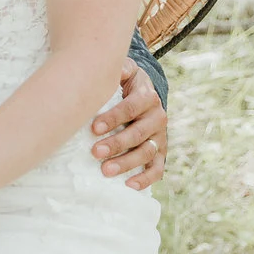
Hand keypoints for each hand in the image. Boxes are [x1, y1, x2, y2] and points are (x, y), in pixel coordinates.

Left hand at [91, 59, 167, 189]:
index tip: (93, 128)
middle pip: (138, 133)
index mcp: (147, 96)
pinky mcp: (160, 151)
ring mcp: (159, 136)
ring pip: (146, 152)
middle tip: (95, 152)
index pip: (131, 108)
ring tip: (105, 171)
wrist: (144, 92)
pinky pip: (157, 168)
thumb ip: (118, 68)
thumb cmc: (126, 82)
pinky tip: (130, 185)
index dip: (113, 118)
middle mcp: (157, 117)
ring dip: (126, 162)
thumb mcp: (125, 70)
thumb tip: (108, 69)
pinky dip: (146, 178)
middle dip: (116, 144)